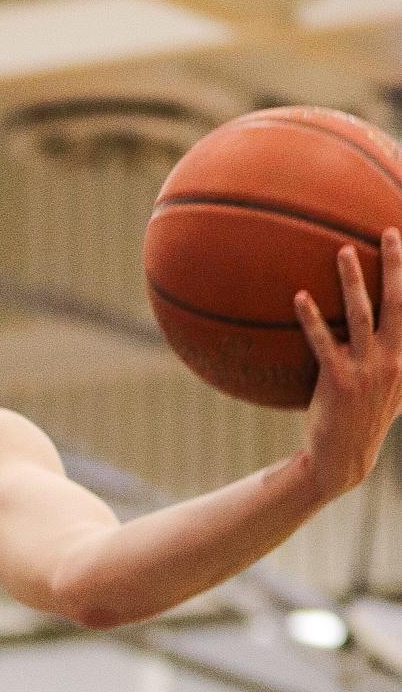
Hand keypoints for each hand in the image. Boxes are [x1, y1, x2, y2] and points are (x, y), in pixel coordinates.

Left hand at [296, 226, 401, 497]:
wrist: (344, 459)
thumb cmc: (364, 422)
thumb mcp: (395, 394)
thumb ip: (401, 366)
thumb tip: (398, 346)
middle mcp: (392, 359)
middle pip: (398, 302)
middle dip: (395, 264)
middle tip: (389, 231)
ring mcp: (366, 369)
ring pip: (361, 315)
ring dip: (352, 281)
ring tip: (342, 251)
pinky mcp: (339, 381)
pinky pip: (323, 341)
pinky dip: (311, 318)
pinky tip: (300, 296)